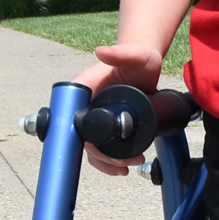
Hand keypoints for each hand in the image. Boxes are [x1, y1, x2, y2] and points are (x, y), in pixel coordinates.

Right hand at [74, 41, 162, 175]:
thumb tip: (101, 52)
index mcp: (82, 91)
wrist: (146, 65)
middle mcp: (85, 108)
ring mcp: (97, 119)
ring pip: (92, 149)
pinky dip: (110, 161)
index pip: (71, 120)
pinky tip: (124, 167)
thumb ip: (120, 53)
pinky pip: (103, 149)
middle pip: (82, 140)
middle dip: (100, 157)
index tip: (96, 149)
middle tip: (122, 163)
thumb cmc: (138, 58)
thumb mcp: (134, 56)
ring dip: (106, 163)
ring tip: (126, 167)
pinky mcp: (108, 127)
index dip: (78, 138)